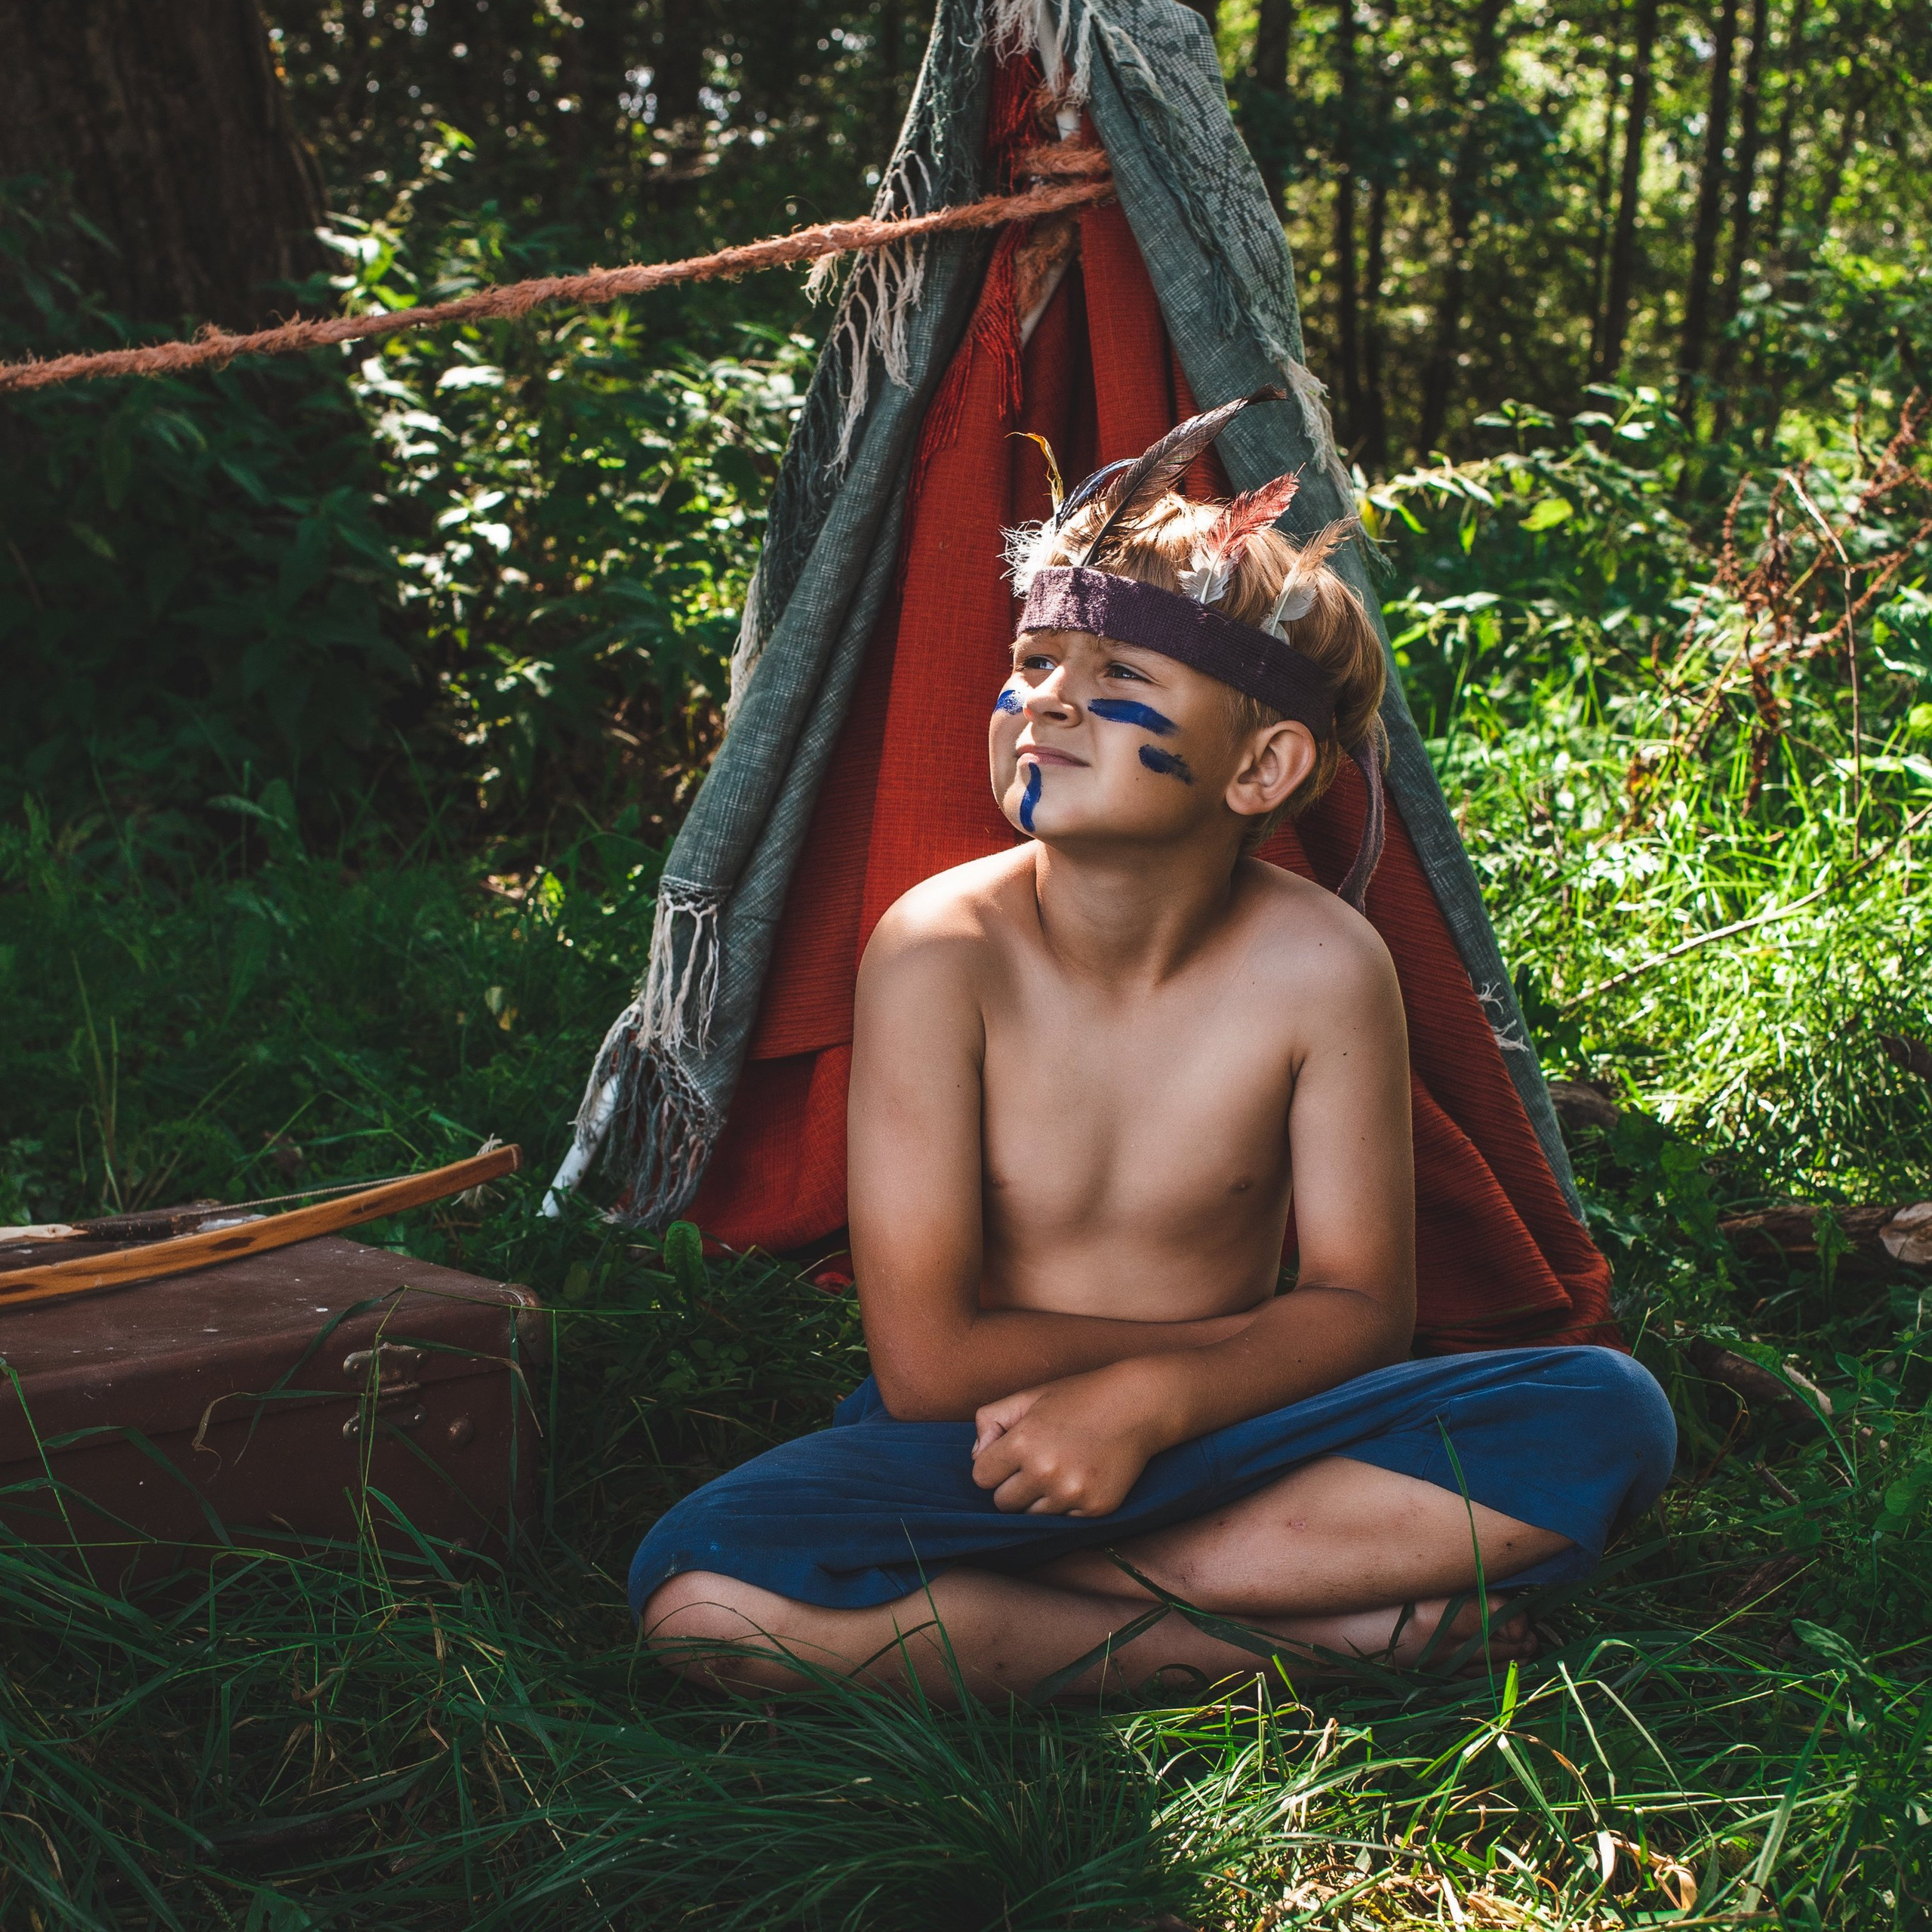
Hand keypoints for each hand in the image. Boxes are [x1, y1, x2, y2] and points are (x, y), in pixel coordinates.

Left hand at [969, 1363, 1170, 1516]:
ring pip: (1031, 1516)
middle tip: (1037, 1462)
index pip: (981, 1476)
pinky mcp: (1095, 1509)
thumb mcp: (1029, 1396)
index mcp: (1023, 1442)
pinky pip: (1062, 1521)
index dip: (993, 1465)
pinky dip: (1067, 1505)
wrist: (1138, 1405)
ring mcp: (1072, 1494)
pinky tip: (1082, 1476)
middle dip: (1012, 1485)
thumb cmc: (1080, 1398)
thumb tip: (977, 1456)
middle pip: (1002, 1503)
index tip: (1009, 1455)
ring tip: (1062, 1467)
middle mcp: (1045, 1472)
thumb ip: (991, 1420)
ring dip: (1039, 1498)